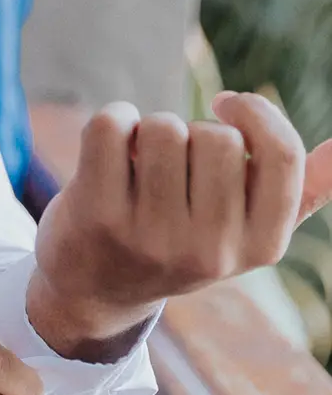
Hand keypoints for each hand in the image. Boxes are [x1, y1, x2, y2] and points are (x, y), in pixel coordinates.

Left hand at [28, 92, 331, 359]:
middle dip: (192, 130)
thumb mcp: (247, 230)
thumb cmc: (183, 240)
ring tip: (141, 163)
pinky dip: (112, 120)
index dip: (256, 112)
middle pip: (218, 137)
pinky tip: (110, 151)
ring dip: (150, 128)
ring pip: (164, 127)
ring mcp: (152, 237)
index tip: (226, 105)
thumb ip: (299, 191)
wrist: (96, 289)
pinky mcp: (97, 217)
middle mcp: (211, 251)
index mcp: (262, 247)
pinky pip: (110, 125)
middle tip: (173, 163)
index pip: (281, 156)